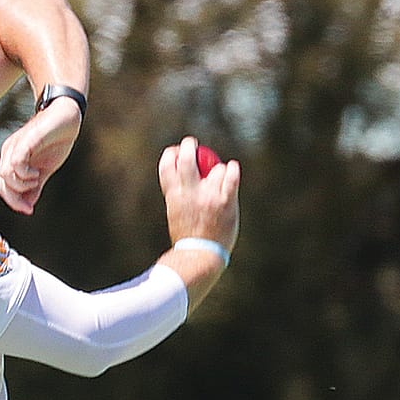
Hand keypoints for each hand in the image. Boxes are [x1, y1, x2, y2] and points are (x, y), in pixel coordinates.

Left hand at [0, 96, 81, 214]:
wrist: (65, 116)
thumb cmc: (55, 139)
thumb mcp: (45, 169)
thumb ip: (36, 185)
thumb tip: (29, 204)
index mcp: (12, 159)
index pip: (4, 186)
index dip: (14, 202)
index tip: (29, 210)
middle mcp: (10, 153)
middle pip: (2, 183)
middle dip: (16, 198)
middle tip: (31, 202)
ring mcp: (17, 147)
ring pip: (7, 175)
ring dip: (23, 185)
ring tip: (37, 179)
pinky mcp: (27, 141)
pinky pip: (16, 162)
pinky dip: (25, 174)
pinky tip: (37, 173)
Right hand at [158, 136, 239, 251]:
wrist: (200, 255)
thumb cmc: (188, 238)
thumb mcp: (175, 213)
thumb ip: (179, 195)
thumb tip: (183, 178)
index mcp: (173, 196)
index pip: (167, 166)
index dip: (170, 154)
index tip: (174, 151)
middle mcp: (190, 193)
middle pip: (187, 158)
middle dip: (188, 146)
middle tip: (191, 143)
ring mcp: (209, 196)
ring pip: (215, 168)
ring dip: (218, 169)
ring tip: (219, 177)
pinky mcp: (226, 202)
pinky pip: (231, 178)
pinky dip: (232, 170)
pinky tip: (233, 168)